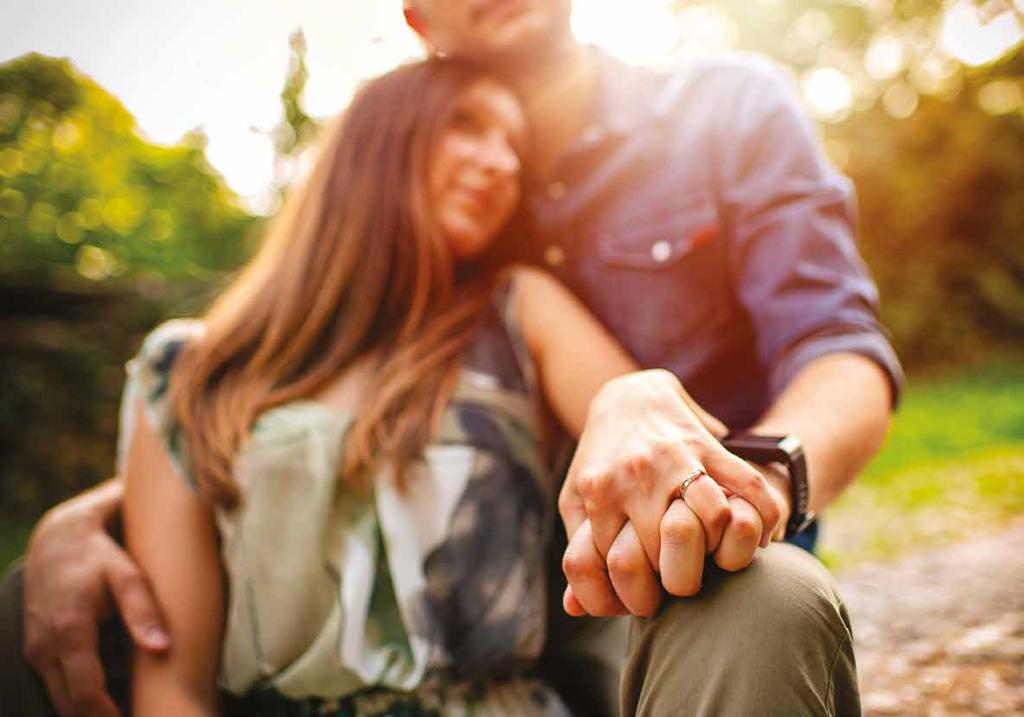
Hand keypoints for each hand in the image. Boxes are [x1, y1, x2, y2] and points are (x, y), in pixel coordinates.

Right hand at [23, 481, 168, 716]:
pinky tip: (106, 699)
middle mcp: (45, 646)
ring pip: (59, 698)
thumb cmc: (98, 556)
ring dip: (86, 712)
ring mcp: (36, 650)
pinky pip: (55, 685)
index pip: (84, 692)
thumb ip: (143, 610)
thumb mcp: (126, 574)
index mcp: (70, 631)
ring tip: (123, 712)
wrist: (58, 539)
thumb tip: (161, 647)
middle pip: (68, 705)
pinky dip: (76, 697)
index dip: (107, 715)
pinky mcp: (37, 649)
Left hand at [558, 370, 783, 613]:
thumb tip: (576, 610)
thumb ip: (578, 554)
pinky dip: (761, 519)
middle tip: (683, 582)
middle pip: (668, 548)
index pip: (620, 564)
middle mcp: (637, 474)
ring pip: (713, 518)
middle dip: (680, 579)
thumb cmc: (599, 461)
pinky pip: (750, 486)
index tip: (648, 598)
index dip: (638, 594)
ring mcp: (676, 457)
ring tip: (713, 558)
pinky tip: (753, 537)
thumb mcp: (575, 501)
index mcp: (600, 491)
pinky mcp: (710, 445)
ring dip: (718, 549)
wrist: (627, 397)